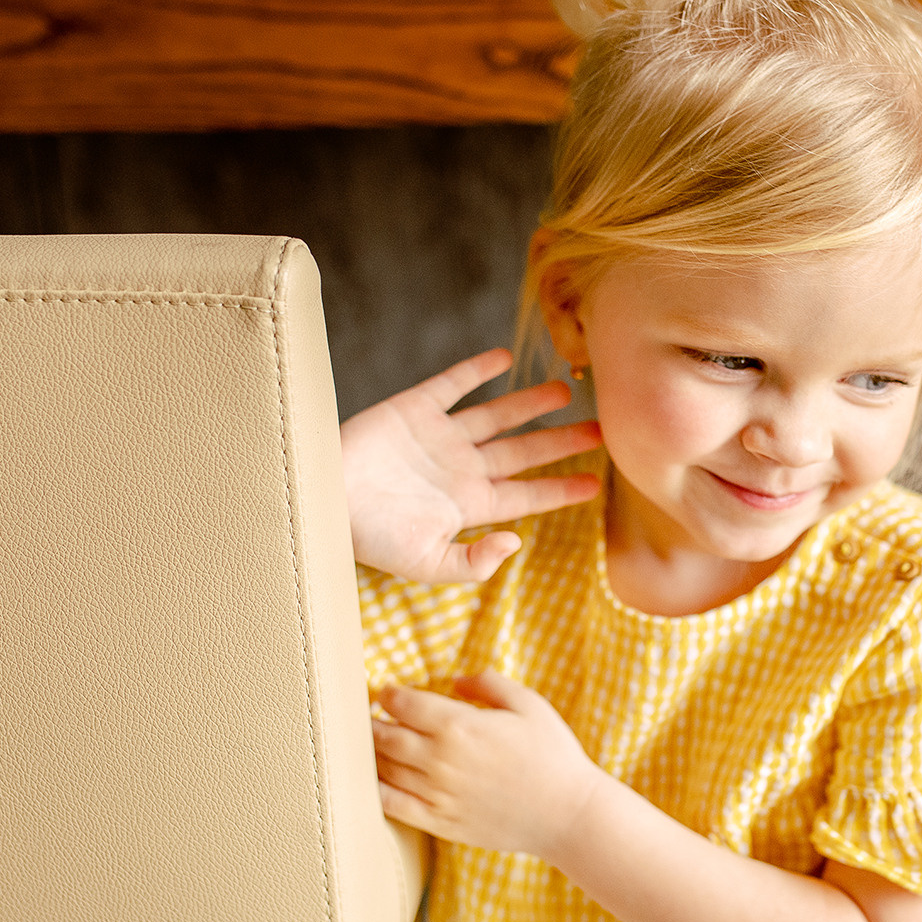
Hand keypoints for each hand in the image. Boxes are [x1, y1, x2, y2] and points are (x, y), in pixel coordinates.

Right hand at [340, 348, 601, 582]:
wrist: (319, 502)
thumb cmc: (367, 538)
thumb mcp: (425, 564)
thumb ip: (473, 562)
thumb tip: (516, 543)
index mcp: (468, 505)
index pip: (526, 495)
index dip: (561, 490)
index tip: (596, 483)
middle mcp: (460, 468)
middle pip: (522, 451)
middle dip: (560, 442)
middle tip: (602, 428)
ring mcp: (438, 437)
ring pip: (496, 416)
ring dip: (529, 402)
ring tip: (563, 389)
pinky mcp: (412, 409)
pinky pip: (452, 384)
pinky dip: (477, 370)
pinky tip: (504, 357)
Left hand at [372, 672, 605, 857]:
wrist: (567, 814)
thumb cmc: (553, 755)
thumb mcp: (529, 704)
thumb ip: (489, 684)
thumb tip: (456, 680)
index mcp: (459, 725)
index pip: (403, 704)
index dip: (388, 695)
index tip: (385, 693)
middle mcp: (440, 760)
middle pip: (384, 736)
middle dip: (371, 723)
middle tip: (366, 717)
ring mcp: (437, 794)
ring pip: (384, 769)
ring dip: (371, 754)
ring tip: (368, 745)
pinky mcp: (440, 822)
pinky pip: (392, 805)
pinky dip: (375, 790)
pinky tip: (372, 781)